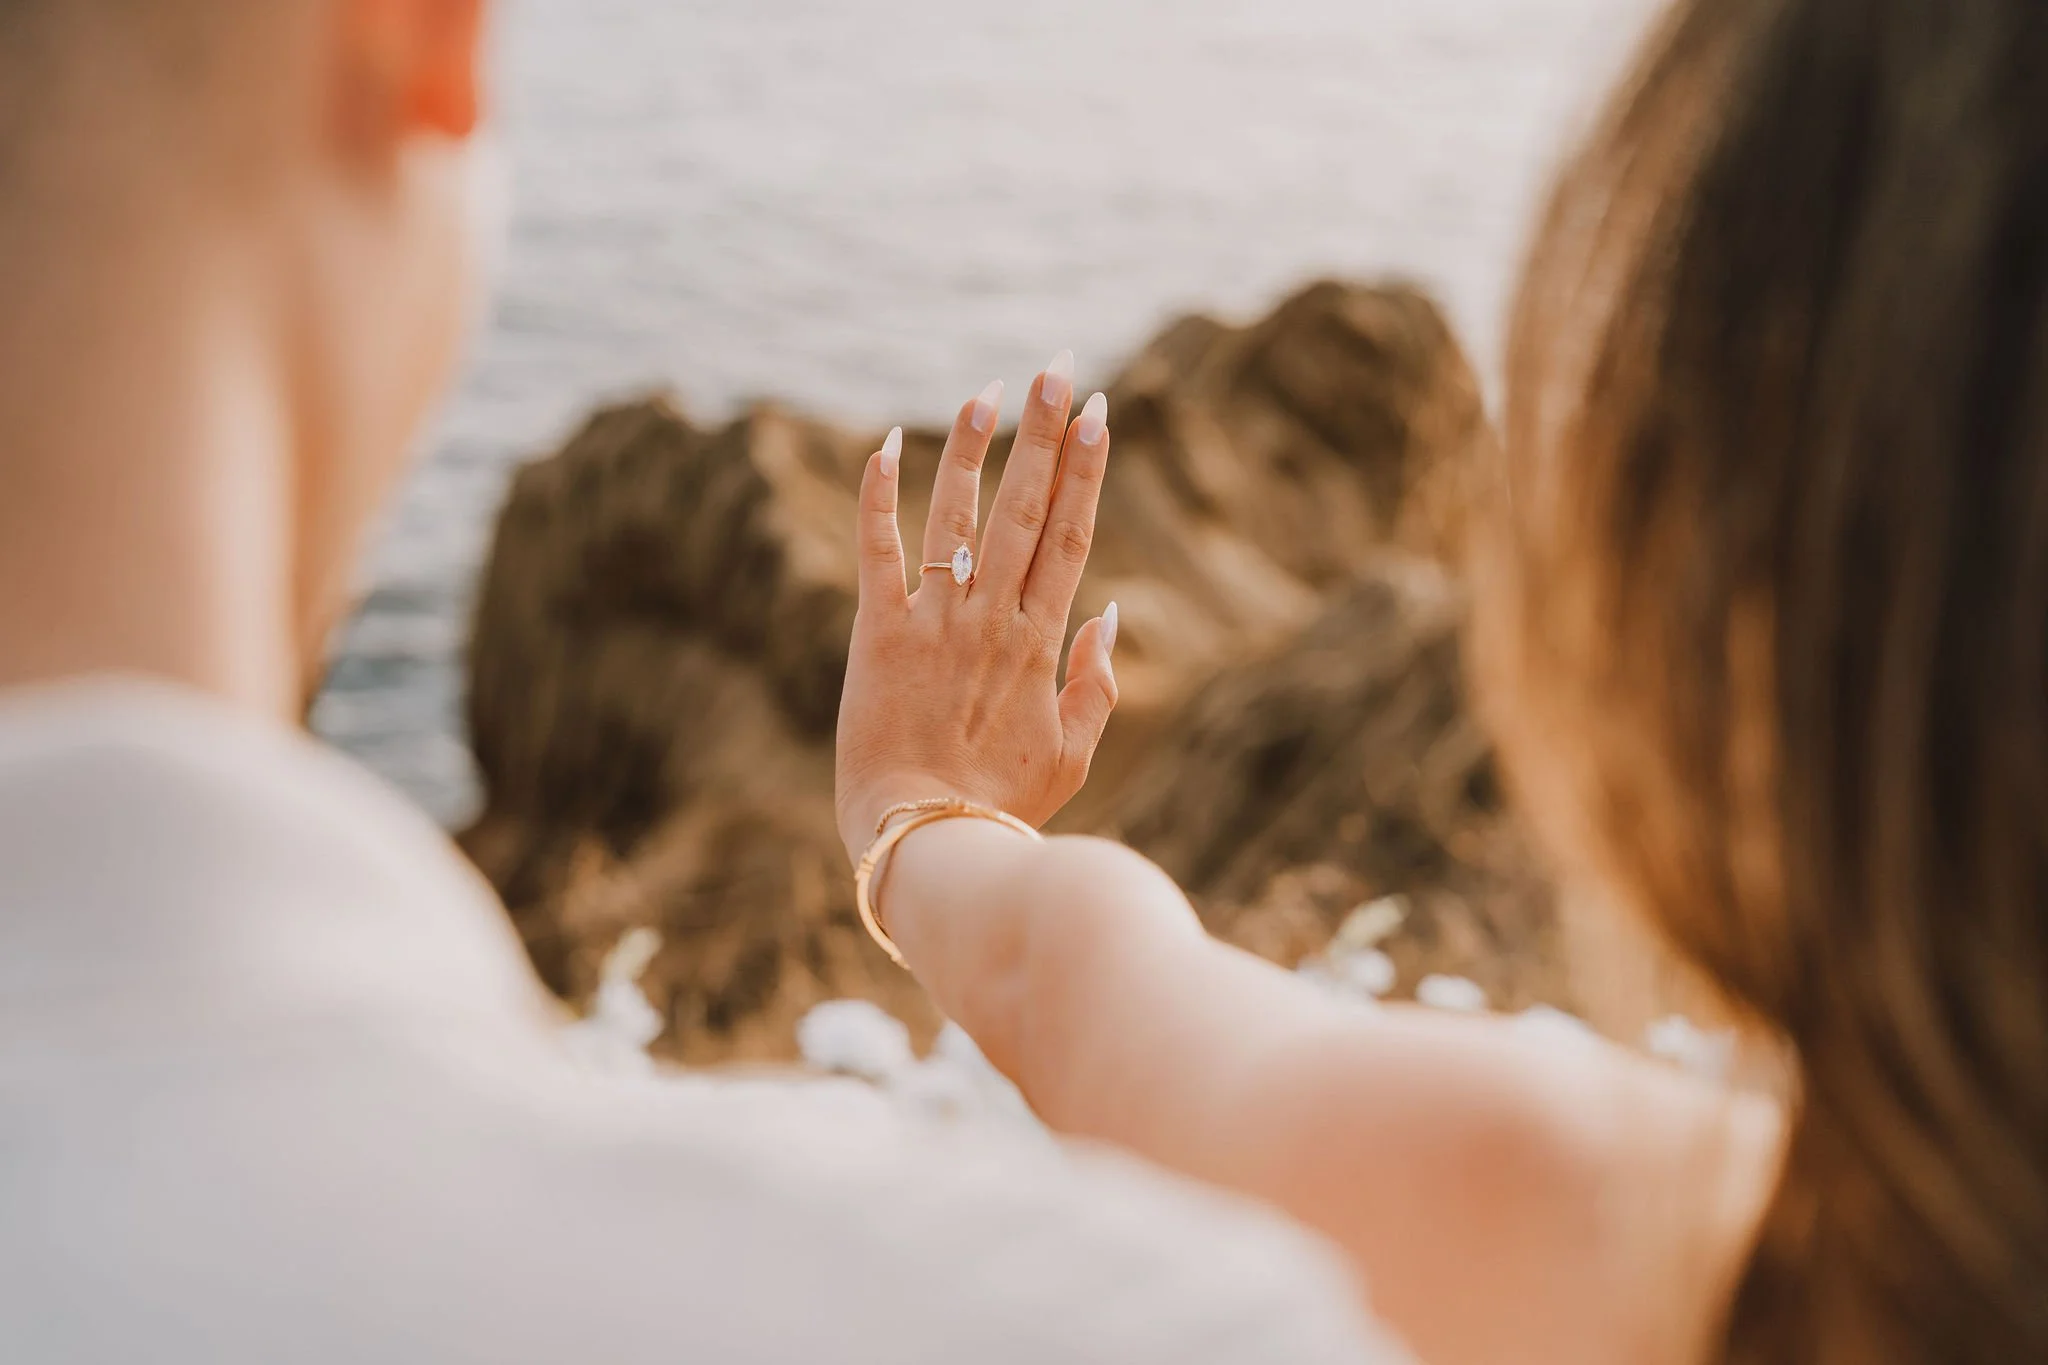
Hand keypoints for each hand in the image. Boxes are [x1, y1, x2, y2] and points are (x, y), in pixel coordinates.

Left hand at [835, 353, 1119, 863]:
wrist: (925, 840)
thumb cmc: (1000, 806)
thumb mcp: (1072, 755)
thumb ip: (1094, 684)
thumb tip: (1108, 612)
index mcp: (1040, 644)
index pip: (1071, 536)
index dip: (1086, 469)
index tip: (1100, 411)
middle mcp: (991, 619)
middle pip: (1026, 508)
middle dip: (1045, 433)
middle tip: (1059, 368)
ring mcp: (934, 622)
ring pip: (959, 516)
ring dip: (975, 449)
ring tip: (990, 388)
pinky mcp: (877, 633)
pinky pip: (877, 551)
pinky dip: (879, 496)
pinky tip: (885, 442)